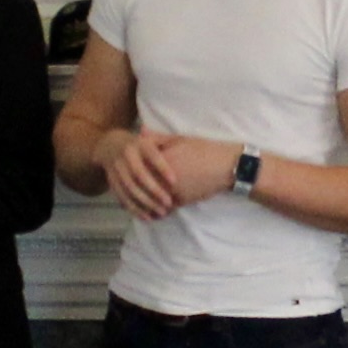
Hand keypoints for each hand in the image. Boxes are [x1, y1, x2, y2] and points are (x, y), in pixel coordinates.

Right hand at [101, 128, 189, 218]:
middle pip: (139, 174)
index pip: (152, 156)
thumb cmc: (142, 146)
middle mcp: (127, 155)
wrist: (110, 146)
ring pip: (130, 187)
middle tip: (169, 203)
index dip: (163, 168)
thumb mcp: (154, 140)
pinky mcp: (112, 180)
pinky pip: (122, 196)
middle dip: (154, 189)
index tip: (174, 182)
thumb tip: (188, 151)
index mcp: (141, 144)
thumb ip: (168, 144)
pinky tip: (147, 217)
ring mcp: (117, 168)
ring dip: (145, 202)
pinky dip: (134, 208)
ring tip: (161, 212)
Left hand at [106, 132, 236, 217]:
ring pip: (150, 201)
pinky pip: (165, 209)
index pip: (137, 168)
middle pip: (141, 187)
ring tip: (134, 207)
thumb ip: (158, 138)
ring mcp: (172, 191)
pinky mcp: (182, 201)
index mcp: (161, 160)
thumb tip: (141, 133)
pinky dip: (157, 213)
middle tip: (121, 193)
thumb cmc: (204, 149)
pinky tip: (153, 214)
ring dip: (142, 205)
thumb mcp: (180, 139)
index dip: (128, 172)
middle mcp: (163, 177)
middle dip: (131, 191)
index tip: (120, 173)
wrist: (227, 167)